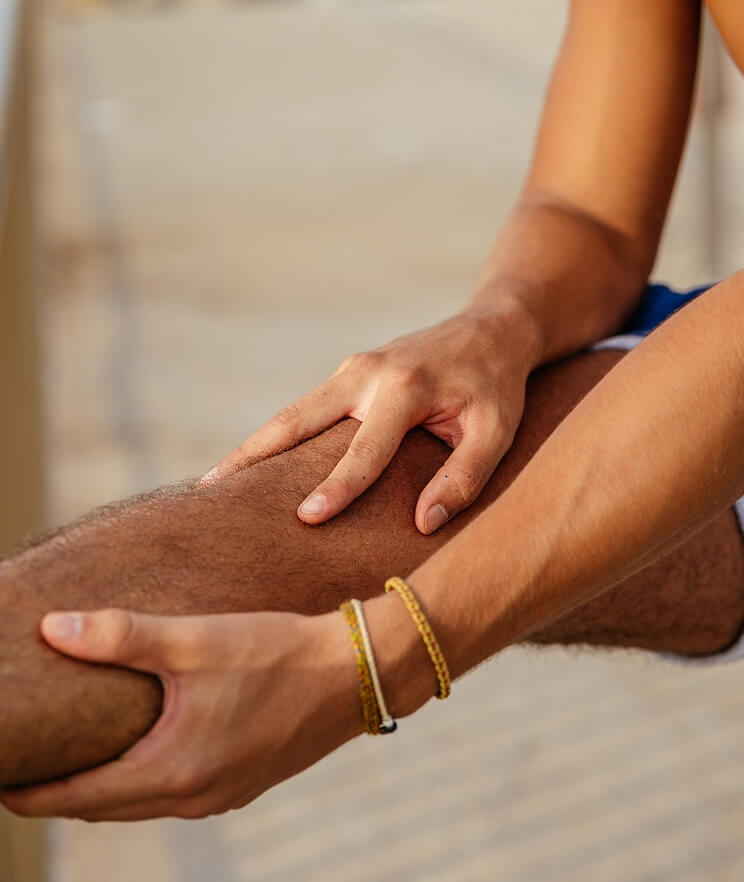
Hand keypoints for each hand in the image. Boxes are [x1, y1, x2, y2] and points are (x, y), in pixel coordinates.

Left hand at [0, 608, 361, 819]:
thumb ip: (120, 636)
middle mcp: (193, 797)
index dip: (29, 789)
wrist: (354, 671)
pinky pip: (174, 794)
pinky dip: (144, 780)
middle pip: (104, 807)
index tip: (0, 773)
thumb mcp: (196, 641)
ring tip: (80, 754)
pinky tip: (148, 747)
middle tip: (29, 763)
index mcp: (171, 771)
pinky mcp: (244, 782)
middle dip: (60, 790)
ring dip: (104, 786)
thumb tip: (51, 630)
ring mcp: (221, 795)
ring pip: (140, 804)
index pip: (75, 796)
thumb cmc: (276, 653)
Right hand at [204, 305, 538, 532]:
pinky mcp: (350, 374)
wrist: (491, 329)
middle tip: (209, 491)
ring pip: (292, 412)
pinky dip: (277, 435)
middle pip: (296, 419)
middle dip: (252, 455)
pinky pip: (307, 408)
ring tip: (214, 481)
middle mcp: (366, 373)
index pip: (365, 451)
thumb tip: (423, 524)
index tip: (305, 518)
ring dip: (253, 444)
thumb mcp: (497, 431)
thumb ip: (464, 477)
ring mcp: (352, 369)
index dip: (337, 488)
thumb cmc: (496, 386)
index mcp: (404, 388)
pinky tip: (256, 462)